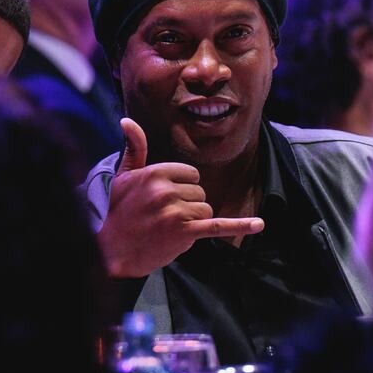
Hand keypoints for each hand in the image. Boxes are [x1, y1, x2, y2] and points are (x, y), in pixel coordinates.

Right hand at [98, 118, 263, 277]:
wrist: (114, 252)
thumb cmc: (120, 212)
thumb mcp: (124, 176)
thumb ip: (135, 148)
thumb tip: (127, 121)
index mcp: (155, 173)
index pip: (190, 174)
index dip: (181, 188)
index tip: (161, 200)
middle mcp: (167, 190)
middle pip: (200, 192)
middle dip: (187, 205)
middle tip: (162, 217)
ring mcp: (177, 212)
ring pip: (206, 209)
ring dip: (193, 220)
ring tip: (168, 228)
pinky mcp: (186, 233)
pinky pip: (218, 225)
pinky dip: (240, 225)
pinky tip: (259, 225)